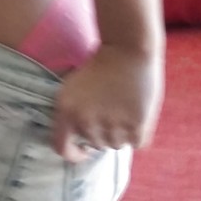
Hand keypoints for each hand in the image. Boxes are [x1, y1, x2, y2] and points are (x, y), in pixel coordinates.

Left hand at [52, 44, 163, 162]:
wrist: (128, 47)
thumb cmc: (101, 64)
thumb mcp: (73, 87)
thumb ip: (72, 114)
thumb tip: (80, 143)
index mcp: (66, 111)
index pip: (62, 148)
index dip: (73, 153)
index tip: (83, 150)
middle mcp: (87, 122)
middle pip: (96, 144)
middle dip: (102, 133)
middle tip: (111, 113)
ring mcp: (112, 125)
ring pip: (117, 145)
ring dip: (121, 133)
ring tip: (124, 110)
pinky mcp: (136, 125)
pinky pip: (136, 143)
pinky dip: (138, 133)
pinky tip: (137, 114)